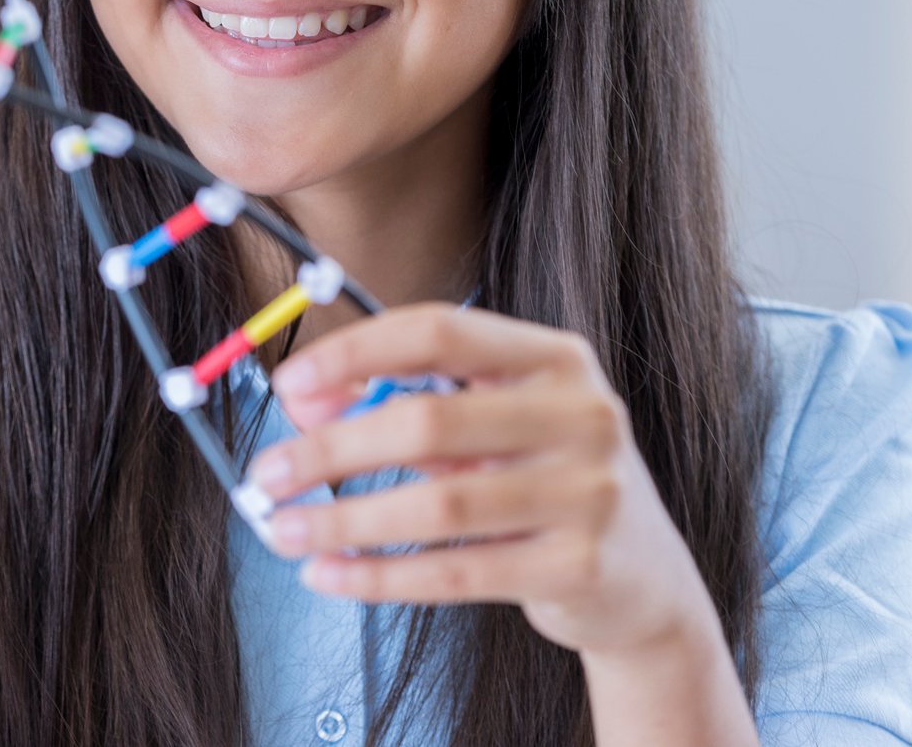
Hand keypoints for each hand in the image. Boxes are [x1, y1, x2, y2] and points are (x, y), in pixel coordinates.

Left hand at [245, 303, 723, 658]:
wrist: (645, 579)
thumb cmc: (542, 482)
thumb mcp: (487, 426)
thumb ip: (402, 403)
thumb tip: (300, 403)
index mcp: (555, 356)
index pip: (438, 331)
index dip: (353, 353)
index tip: (287, 383)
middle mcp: (584, 414)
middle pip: (428, 420)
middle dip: (330, 449)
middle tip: (267, 474)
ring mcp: (591, 492)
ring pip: (437, 506)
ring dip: (343, 521)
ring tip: (282, 529)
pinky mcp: (581, 568)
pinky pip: (456, 574)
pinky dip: (379, 576)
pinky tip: (329, 575)